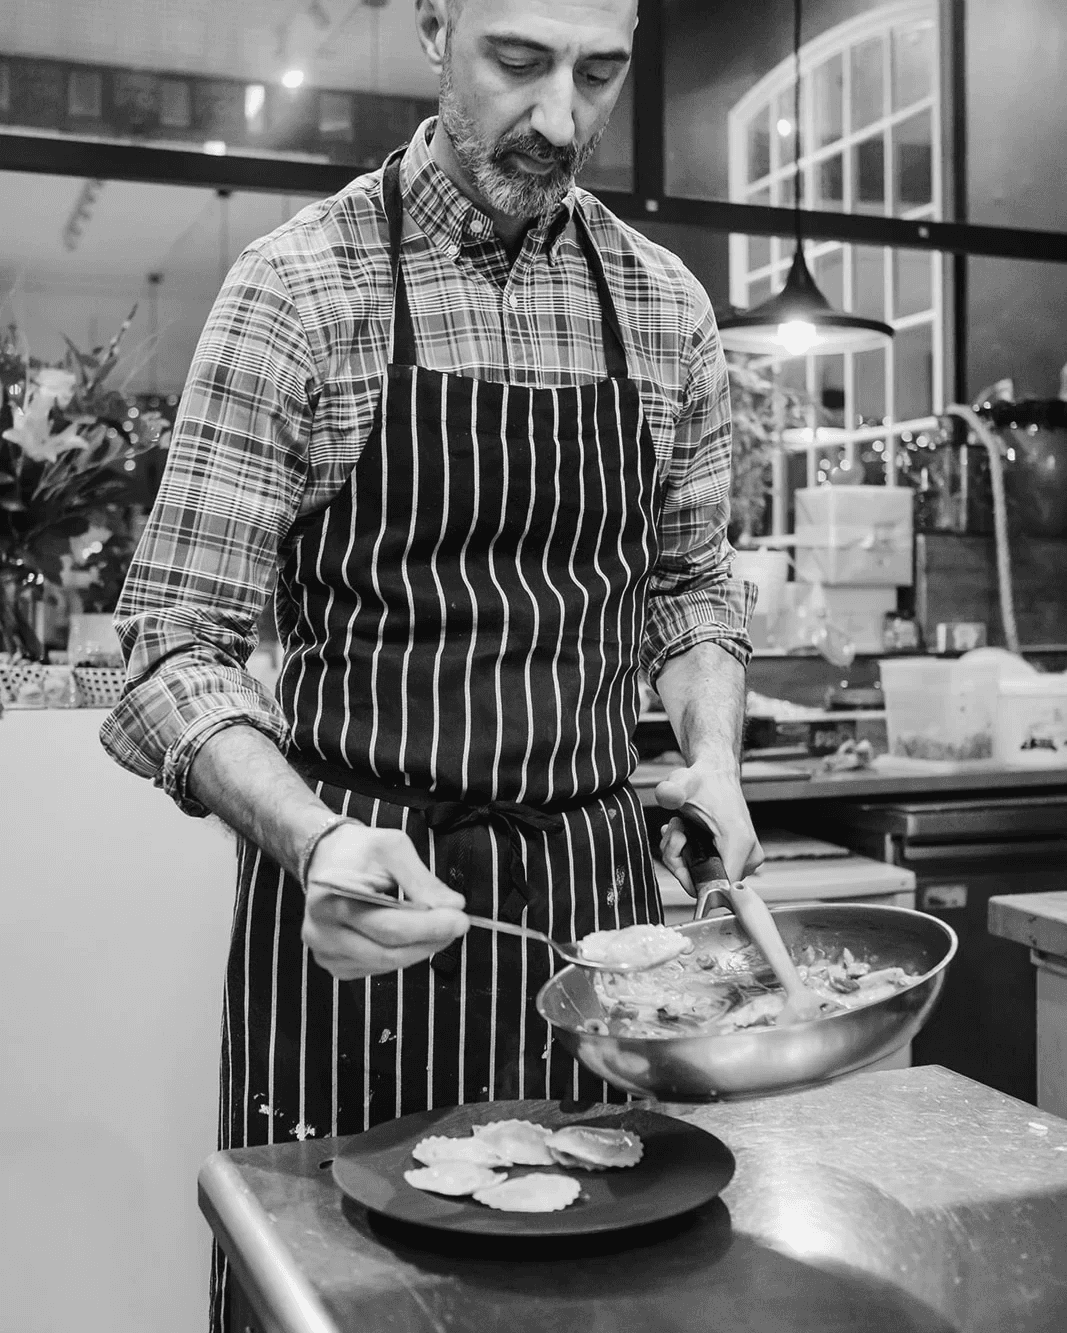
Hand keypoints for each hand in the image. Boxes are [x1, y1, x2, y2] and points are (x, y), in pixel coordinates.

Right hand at [302, 823, 469, 979]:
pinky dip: (401, 954)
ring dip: (419, 949)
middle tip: (458, 924)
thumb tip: (454, 906)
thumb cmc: (360, 850)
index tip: (461, 918)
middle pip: (389, 951)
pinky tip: (409, 936)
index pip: (389, 926)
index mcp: (333, 897)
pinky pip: (376, 968)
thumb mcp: (394, 848)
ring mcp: (324, 951)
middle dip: (431, 940)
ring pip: (386, 964)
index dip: (429, 927)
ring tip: (437, 927)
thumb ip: (422, 880)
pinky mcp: (333, 963)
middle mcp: (321, 930)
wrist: (324, 858)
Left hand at [654, 761, 762, 893]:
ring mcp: (746, 859)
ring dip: (683, 856)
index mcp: (739, 842)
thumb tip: (665, 795)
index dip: (690, 878)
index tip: (678, 853)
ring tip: (679, 829)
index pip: (717, 888)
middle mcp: (748, 856)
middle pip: (707, 882)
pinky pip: (711, 869)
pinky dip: (692, 856)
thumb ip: (671, 790)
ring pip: (706, 876)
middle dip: (681, 861)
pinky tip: (684, 835)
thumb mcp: (683, 782)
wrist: (718, 775)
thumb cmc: (704, 781)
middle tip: (676, 834)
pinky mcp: (741, 858)